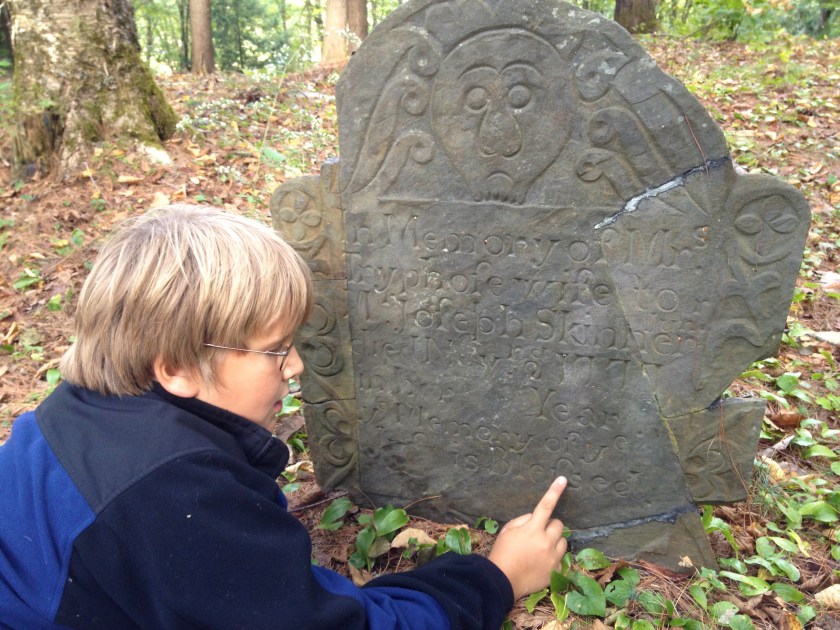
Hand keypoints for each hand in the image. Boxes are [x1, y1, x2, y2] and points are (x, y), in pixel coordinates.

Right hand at [487, 476, 567, 599]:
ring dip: (554, 541)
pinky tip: (541, 562)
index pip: (546, 505)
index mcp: (532, 529)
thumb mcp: (507, 530)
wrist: (502, 581)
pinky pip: (561, 559)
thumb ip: (523, 520)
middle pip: (559, 525)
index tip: (563, 479)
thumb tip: (535, 518)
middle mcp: (546, 542)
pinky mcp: (556, 571)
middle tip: (539, 532)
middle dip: (550, 526)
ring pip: (563, 541)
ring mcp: (553, 557)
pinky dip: (553, 558)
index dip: (554, 491)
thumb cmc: (502, 553)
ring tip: (541, 548)